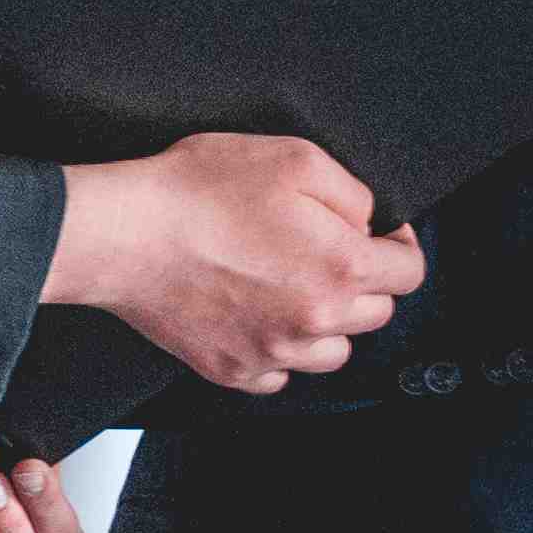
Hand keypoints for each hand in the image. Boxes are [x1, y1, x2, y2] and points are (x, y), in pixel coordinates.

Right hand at [51, 131, 422, 393]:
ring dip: (323, 322)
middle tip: (322, 250)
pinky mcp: (232, 369)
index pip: (409, 273)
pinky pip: (278, 374)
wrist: (122, 234)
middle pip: (374, 314)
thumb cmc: (198, 191)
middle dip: (360, 282)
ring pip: (331, 352)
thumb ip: (353, 193)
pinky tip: (254, 313)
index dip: (397, 246)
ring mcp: (272, 353)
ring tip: (288, 286)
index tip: (376, 234)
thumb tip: (370, 222)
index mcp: (341, 269)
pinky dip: (277, 350)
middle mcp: (314, 322)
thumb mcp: (294, 158)